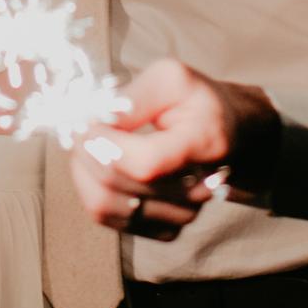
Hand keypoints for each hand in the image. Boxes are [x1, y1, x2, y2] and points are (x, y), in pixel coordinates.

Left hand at [71, 58, 280, 241]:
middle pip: (119, 183)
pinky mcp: (166, 229)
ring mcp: (183, 215)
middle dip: (85, 151)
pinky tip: (100, 166)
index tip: (86, 120)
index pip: (145, 163)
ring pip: (105, 206)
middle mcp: (198, 190)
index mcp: (205, 143)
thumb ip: (133, 98)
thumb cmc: (196, 101)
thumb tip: (96, 121)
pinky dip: (92, 190)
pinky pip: (109, 218)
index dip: (105, 143)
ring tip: (89, 144)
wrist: (229, 132)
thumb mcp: (170, 78)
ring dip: (83, 171)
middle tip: (79, 126)